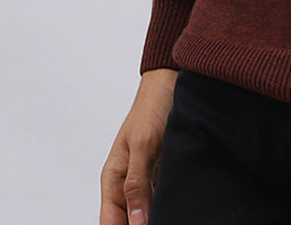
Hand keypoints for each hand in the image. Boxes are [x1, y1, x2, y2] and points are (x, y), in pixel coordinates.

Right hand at [100, 68, 176, 224]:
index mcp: (113, 177)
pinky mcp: (164, 173)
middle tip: (165, 222)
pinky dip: (168, 207)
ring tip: (173, 216)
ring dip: (157, 217)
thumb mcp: (143, 144)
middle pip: (128, 221)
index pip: (110, 222)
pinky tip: (180, 211)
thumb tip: (135, 223)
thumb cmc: (153, 106)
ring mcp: (146, 178)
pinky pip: (162, 199)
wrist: (174, 80)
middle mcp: (128, 181)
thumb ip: (136, 183)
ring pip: (147, 213)